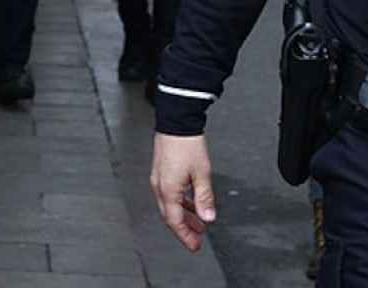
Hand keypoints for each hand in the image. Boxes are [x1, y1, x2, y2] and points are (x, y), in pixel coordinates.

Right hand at [150, 133, 216, 252]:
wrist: (176, 122)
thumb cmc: (186, 144)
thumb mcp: (201, 173)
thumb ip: (204, 198)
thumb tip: (208, 218)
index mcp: (168, 190)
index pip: (175, 222)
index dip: (186, 236)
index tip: (195, 245)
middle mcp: (160, 187)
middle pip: (170, 216)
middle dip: (184, 229)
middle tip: (197, 238)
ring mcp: (159, 179)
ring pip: (170, 206)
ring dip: (184, 216)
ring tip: (198, 222)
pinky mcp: (162, 172)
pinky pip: (169, 195)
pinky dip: (181, 203)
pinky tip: (191, 203)